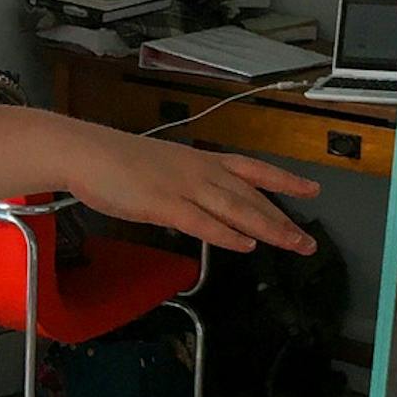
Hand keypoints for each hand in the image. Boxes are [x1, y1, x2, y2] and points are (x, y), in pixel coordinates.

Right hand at [67, 128, 318, 254]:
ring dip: (267, 229)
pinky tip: (246, 244)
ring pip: (236, 209)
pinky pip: (203, 222)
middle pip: (251, 196)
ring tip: (292, 245)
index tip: (311, 190)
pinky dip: (227, 235)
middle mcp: (199, 172)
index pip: (252, 170)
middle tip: (307, 240)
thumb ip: (183, 188)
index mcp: (199, 161)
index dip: (284, 181)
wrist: (86, 152)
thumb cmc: (114, 161)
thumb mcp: (160, 168)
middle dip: (282, 219)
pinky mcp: (164, 204)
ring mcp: (183, 187)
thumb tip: (196, 207)